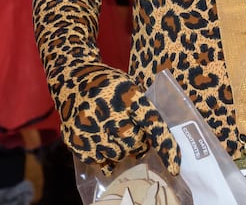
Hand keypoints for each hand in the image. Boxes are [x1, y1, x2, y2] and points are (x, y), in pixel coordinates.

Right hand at [61, 65, 178, 175]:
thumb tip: (152, 140)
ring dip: (121, 149)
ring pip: (117, 155)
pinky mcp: (76, 141)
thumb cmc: (109, 83)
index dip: (165, 146)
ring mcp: (89, 129)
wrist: (71, 77)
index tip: (174, 168)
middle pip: (134, 143)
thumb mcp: (129, 86)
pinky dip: (104, 154)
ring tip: (113, 132)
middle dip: (137, 142)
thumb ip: (141, 109)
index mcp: (127, 96)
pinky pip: (98, 160)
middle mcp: (108, 114)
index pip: (152, 124)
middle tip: (131, 130)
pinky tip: (101, 138)